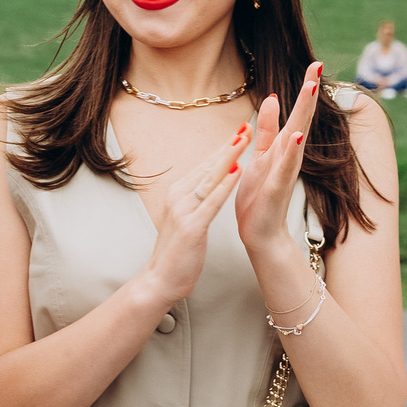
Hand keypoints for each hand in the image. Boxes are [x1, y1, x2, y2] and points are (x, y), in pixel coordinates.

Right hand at [133, 121, 249, 303]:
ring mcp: (183, 210)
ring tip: (245, 140)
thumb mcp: (185, 219)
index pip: (205, 165)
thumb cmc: (176, 253)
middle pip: (208, 166)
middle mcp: (178, 196)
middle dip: (229, 145)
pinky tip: (238, 172)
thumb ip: (194, 201)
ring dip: (229, 157)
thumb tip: (207, 184)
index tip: (240, 131)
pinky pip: (212, 202)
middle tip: (248, 126)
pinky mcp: (191, 226)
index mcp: (177, 193)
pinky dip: (225, 185)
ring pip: (210, 178)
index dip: (224, 147)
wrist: (159, 280)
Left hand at [234, 63, 323, 260]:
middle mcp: (289, 156)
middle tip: (317, 65)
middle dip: (308, 93)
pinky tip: (296, 136)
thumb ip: (267, 129)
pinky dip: (291, 152)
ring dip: (303, 115)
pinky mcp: (277, 189)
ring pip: (296, 138)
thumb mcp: (261, 155)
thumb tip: (271, 97)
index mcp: (283, 147)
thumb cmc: (260, 195)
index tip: (315, 63)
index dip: (304, 89)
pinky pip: (285, 167)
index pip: (296, 112)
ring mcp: (285, 171)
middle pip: (301, 119)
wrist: (260, 233)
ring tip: (309, 90)